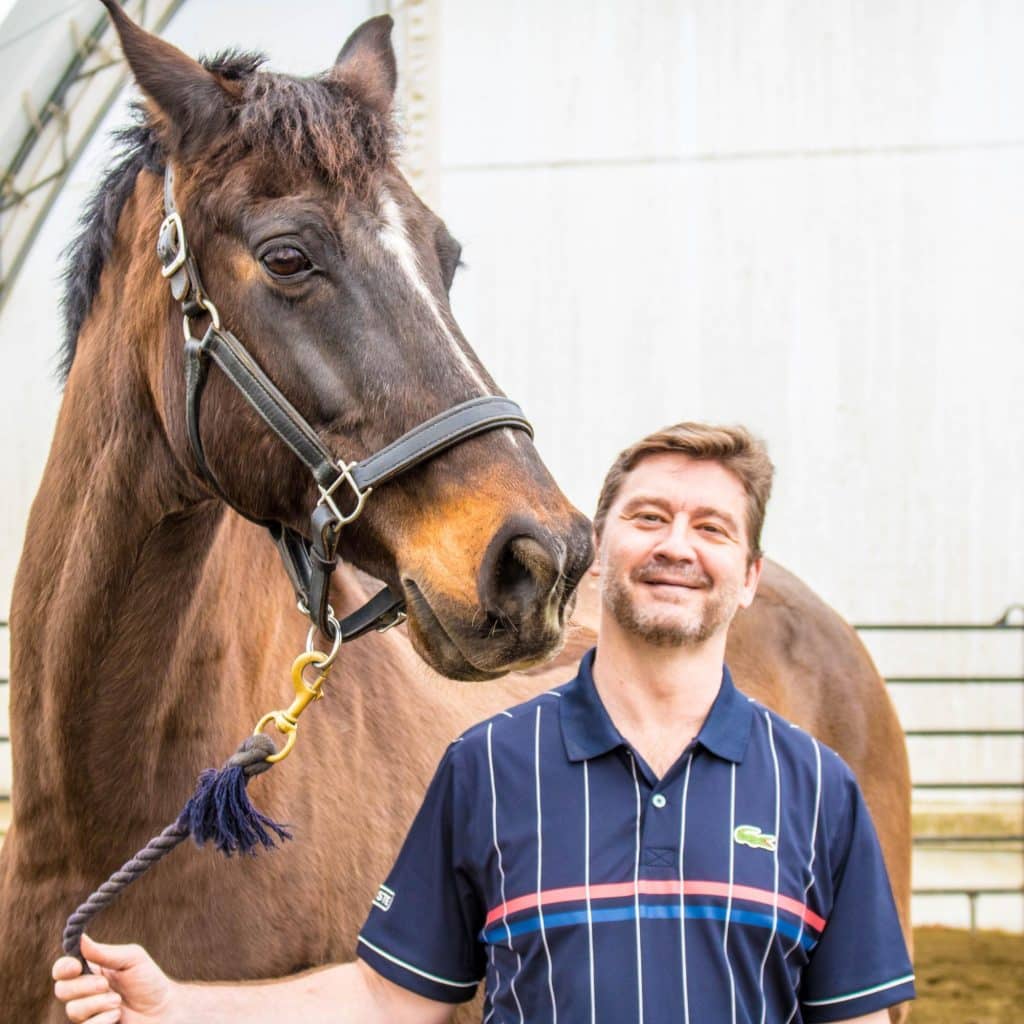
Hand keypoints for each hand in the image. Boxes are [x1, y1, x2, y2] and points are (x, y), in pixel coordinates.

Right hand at [52, 934, 173, 1022]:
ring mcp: (88, 1013)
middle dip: (84, 986)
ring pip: (73, 1010)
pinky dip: (102, 1021)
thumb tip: (80, 938)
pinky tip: (117, 1016)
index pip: (63, 969)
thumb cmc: (149, 981)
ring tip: (118, 1001)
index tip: (76, 966)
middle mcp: (84, 992)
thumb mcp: (131, 959)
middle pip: (62, 990)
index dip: (63, 968)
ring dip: (97, 1004)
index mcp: (91, 970)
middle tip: (106, 985)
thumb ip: (104, 952)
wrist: (164, 1010)